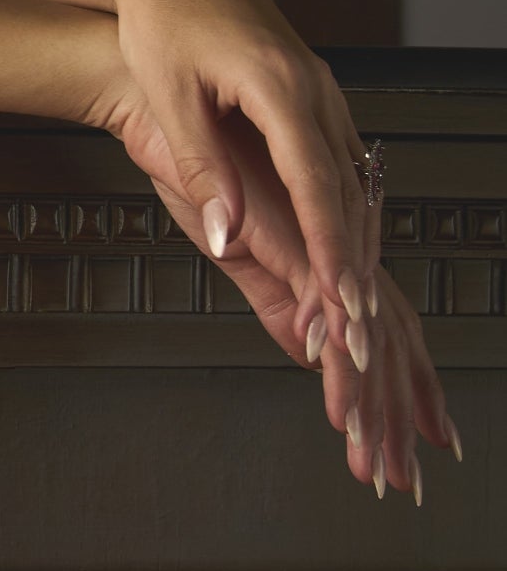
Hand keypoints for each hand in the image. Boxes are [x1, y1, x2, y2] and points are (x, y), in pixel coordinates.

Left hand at [83, 0, 458, 498]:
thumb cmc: (159, 22)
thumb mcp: (169, 97)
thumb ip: (200, 170)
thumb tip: (224, 237)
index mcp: (279, 87)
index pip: (317, 185)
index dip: (331, 250)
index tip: (341, 300)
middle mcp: (313, 88)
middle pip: (346, 190)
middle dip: (355, 262)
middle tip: (360, 325)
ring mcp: (317, 87)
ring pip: (350, 178)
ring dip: (356, 240)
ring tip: (357, 303)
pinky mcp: (309, 90)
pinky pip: (338, 160)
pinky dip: (343, 208)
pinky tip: (344, 245)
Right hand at [164, 113, 459, 499]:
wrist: (154, 99)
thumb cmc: (195, 161)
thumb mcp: (237, 249)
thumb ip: (278, 299)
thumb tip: (311, 351)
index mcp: (332, 248)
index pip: (386, 329)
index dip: (407, 389)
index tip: (415, 443)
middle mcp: (334, 240)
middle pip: (388, 334)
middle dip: (398, 410)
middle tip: (406, 471)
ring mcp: (313, 230)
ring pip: (356, 320)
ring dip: (362, 385)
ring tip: (366, 439)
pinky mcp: (279, 220)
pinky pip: (311, 281)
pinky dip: (326, 325)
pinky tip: (331, 360)